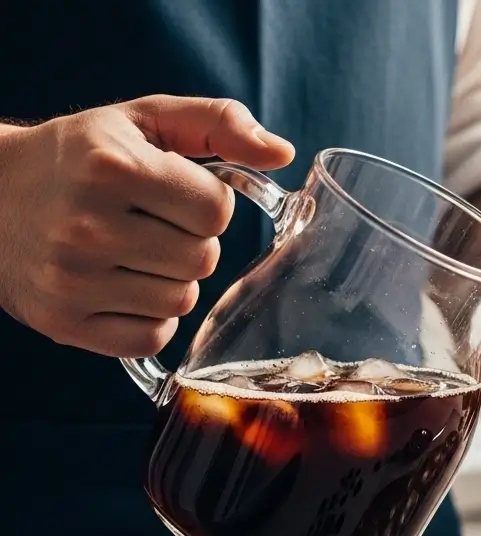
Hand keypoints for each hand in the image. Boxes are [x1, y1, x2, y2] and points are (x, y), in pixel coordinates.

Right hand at [0, 95, 293, 356]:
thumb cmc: (82, 156)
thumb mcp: (146, 121)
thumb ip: (219, 124)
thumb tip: (282, 152)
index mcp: (110, 166)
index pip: (216, 213)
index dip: (206, 205)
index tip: (175, 194)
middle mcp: (87, 225)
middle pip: (203, 260)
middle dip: (190, 242)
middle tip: (149, 225)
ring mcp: (73, 279)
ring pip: (182, 301)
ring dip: (171, 281)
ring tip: (131, 254)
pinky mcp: (65, 322)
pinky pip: (153, 336)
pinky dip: (149, 318)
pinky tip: (121, 288)